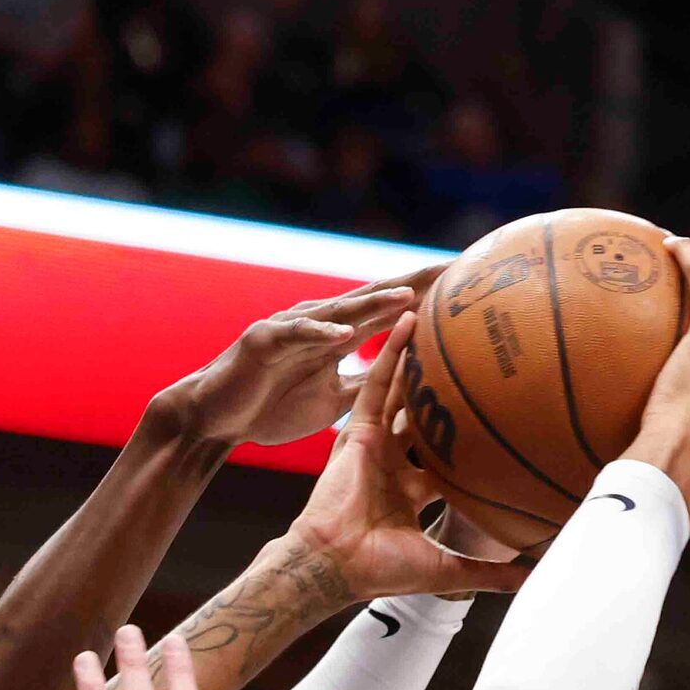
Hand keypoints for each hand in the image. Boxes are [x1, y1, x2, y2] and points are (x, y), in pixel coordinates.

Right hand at [171, 265, 445, 447]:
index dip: (432, 298)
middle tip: (456, 272)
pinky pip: (295, 335)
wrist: (217, 417)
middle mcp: (322, 322)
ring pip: (340, 311)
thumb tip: (414, 390)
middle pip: (376, 298)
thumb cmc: (274, 406)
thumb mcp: (336, 400)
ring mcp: (292, 327)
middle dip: (416, 284)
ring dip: (374, 303)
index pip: (395, 310)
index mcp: (342, 334)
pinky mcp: (264, 341)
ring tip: (410, 295)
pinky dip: (319, 333)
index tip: (472, 289)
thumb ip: (370, 385)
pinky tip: (344, 334)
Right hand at [286, 311, 530, 603]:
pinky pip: (377, 384)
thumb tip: (533, 577)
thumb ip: (488, 573)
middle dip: (448, 391)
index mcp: (413, 490)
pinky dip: (391, 353)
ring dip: (421, 358)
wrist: (336, 564)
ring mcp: (375, 444)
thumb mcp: (447, 570)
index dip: (471, 439)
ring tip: (444, 321)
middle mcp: (394, 462)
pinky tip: (408, 321)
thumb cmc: (381, 570)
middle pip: (427, 418)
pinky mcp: (357, 430)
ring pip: (403, 393)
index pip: (449, 457)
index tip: (503, 419)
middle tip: (479, 358)